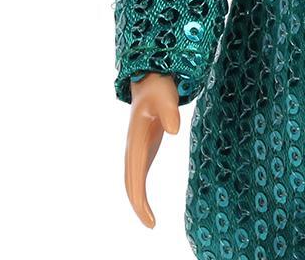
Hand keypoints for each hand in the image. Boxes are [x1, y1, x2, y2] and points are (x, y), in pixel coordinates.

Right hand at [124, 73, 180, 227]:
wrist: (151, 80)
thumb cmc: (159, 88)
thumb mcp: (166, 97)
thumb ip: (170, 112)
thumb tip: (174, 131)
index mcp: (136, 140)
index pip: (135, 175)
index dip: (139, 197)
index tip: (148, 215)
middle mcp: (132, 148)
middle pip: (130, 182)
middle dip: (137, 204)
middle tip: (151, 224)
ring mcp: (136, 149)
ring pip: (132, 181)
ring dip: (137, 201)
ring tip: (150, 221)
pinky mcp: (144, 149)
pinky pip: (138, 175)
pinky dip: (140, 192)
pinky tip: (147, 205)